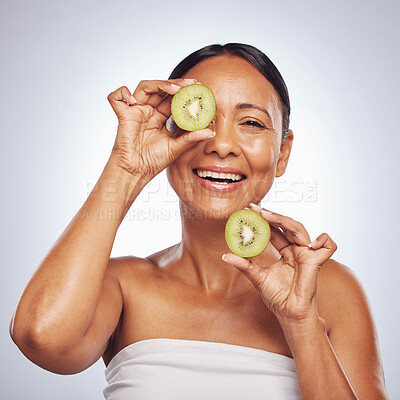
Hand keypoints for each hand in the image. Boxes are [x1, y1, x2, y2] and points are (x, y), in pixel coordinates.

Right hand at [107, 79, 214, 179]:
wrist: (136, 172)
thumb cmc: (153, 161)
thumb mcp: (177, 148)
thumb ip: (192, 138)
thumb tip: (211, 131)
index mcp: (160, 117)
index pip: (172, 99)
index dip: (184, 93)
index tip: (199, 89)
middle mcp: (148, 112)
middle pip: (161, 89)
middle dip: (177, 84)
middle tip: (192, 84)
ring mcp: (135, 112)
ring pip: (144, 87)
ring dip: (160, 84)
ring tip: (175, 89)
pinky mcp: (123, 116)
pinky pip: (116, 98)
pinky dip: (122, 93)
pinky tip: (134, 101)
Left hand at [222, 203, 337, 322]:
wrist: (289, 315)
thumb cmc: (277, 297)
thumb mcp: (257, 278)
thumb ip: (244, 265)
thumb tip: (225, 255)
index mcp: (285, 251)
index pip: (274, 230)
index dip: (262, 220)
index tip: (248, 211)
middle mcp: (296, 250)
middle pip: (286, 225)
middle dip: (270, 214)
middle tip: (254, 208)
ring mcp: (307, 254)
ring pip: (299, 229)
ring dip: (282, 219)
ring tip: (265, 215)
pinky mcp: (316, 262)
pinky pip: (329, 247)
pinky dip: (324, 240)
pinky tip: (309, 242)